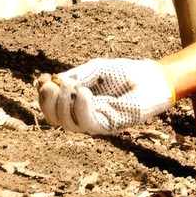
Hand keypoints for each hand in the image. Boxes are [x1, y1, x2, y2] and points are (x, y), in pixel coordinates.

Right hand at [34, 58, 173, 133]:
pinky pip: (86, 123)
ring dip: (63, 104)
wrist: (152, 79)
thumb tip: (43, 82)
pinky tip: (84, 92)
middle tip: (54, 85)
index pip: (50, 105)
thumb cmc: (125, 73)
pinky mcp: (108, 126)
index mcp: (76, 102)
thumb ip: (74, 76)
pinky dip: (80, 108)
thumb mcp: (95, 70)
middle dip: (48, 101)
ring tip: (71, 86)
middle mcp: (83, 114)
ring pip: (66, 124)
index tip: (43, 79)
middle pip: (53, 118)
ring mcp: (95, 122)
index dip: (42, 95)